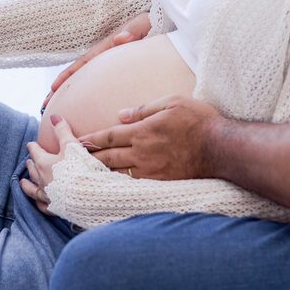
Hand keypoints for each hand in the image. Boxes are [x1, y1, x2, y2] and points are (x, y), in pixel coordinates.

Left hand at [20, 114, 79, 213]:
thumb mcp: (71, 145)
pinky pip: (42, 205)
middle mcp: (43, 179)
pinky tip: (37, 203)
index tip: (31, 144)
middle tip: (28, 161)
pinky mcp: (55, 207)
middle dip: (31, 164)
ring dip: (27, 184)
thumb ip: (62, 130)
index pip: (36, 152)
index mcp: (45, 163)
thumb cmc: (79, 168)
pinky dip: (38, 203)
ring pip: (33, 189)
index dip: (33, 147)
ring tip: (23, 182)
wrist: (88, 195)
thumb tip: (53, 116)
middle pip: (33, 170)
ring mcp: (47, 195)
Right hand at [41, 12, 151, 109]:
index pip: (84, 62)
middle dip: (62, 87)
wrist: (160, 17)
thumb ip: (133, 31)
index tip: (53, 88)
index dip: (68, 75)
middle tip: (44, 104)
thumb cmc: (152, 21)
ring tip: (57, 106)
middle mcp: (105, 51)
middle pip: (79, 71)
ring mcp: (110, 57)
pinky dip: (87, 88)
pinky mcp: (117, 63)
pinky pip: (98, 77)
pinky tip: (84, 102)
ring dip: (71, 89)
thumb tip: (119, 39)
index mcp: (109, 45)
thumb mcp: (143, 24)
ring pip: (86, 75)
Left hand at [78, 95, 225, 179]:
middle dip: (87, 158)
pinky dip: (119, 185)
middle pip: (107, 157)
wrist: (221, 148)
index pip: (108, 136)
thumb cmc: (198, 120)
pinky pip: (134, 185)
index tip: (73, 142)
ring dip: (99, 173)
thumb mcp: (171, 102)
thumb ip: (143, 109)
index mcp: (142, 131)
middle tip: (68, 162)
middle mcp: (142, 152)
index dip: (89, 139)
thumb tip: (120, 115)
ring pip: (118, 173)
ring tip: (83, 175)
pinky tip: (110, 187)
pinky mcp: (161, 183)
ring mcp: (150, 171)